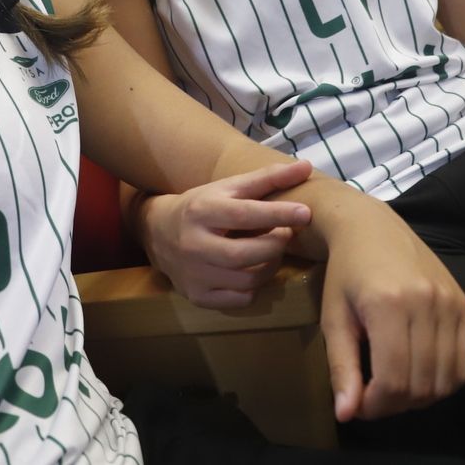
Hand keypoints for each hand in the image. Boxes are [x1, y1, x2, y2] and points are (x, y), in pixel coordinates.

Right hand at [138, 160, 311, 308]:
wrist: (157, 231)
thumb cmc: (202, 205)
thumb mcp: (229, 187)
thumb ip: (268, 178)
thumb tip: (308, 166)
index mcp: (202, 211)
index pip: (245, 215)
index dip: (278, 214)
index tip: (305, 213)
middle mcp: (194, 244)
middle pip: (247, 253)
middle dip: (275, 245)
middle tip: (285, 235)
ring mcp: (193, 273)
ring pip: (247, 280)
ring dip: (270, 266)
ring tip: (272, 252)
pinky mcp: (197, 295)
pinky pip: (239, 299)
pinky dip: (254, 287)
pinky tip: (252, 270)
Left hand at [321, 206, 464, 419]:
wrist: (371, 227)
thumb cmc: (345, 273)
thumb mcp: (334, 318)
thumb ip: (342, 367)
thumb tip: (346, 414)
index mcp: (388, 304)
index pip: (393, 380)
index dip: (376, 406)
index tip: (359, 405)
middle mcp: (426, 302)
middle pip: (421, 384)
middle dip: (395, 404)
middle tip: (374, 398)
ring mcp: (450, 301)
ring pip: (446, 379)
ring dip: (420, 397)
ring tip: (395, 386)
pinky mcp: (464, 303)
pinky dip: (446, 380)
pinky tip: (421, 374)